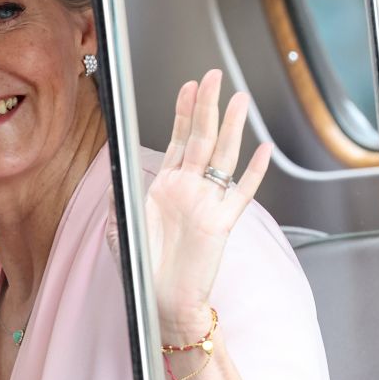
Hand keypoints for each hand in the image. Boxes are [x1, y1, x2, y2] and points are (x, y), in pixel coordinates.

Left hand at [146, 70, 271, 342]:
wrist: (162, 302)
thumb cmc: (142, 269)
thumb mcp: (120, 226)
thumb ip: (121, 195)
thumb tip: (115, 169)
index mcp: (166, 188)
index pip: (178, 140)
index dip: (183, 112)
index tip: (188, 86)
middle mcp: (189, 190)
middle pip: (201, 138)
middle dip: (207, 106)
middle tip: (213, 76)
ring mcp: (208, 204)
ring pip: (223, 156)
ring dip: (231, 127)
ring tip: (239, 99)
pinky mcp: (222, 223)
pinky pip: (241, 192)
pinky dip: (253, 172)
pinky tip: (262, 150)